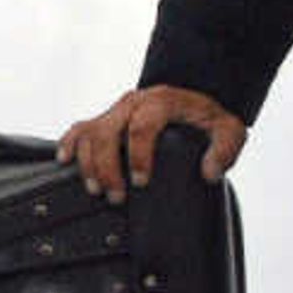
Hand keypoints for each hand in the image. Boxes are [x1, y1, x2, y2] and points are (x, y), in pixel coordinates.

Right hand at [56, 84, 246, 202]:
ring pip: (90, 132)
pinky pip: (80, 128)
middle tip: (116, 196)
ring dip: (88, 163)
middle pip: (107, 132)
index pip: (141, 126)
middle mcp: (134, 103)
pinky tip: (64, 161)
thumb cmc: (208, 116)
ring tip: (95, 190)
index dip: (138, 156)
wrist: (194, 95)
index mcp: (161, 102)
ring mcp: (116, 111)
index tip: (140, 182)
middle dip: (107, 168)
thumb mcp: (228, 129)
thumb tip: (210, 172)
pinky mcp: (105, 119)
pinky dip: (68, 143)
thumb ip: (225, 149)